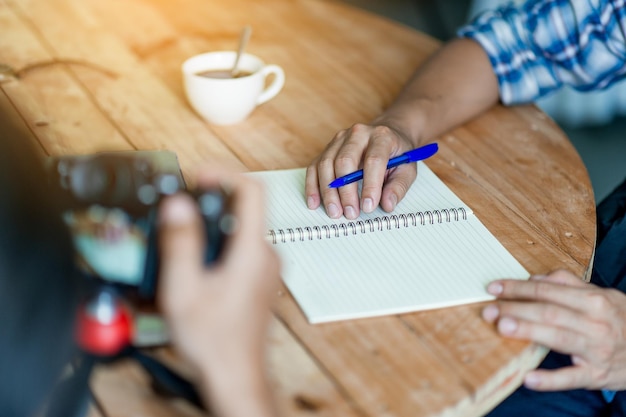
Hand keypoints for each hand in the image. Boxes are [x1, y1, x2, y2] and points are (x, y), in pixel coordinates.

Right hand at [157, 167, 279, 416]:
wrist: (235, 374)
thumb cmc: (215, 340)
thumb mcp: (183, 288)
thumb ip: (180, 242)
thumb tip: (178, 205)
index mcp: (252, 251)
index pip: (251, 191)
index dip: (224, 174)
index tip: (198, 176)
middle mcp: (265, 255)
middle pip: (242, 209)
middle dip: (208, 203)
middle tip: (179, 212)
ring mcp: (265, 268)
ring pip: (240, 230)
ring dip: (210, 227)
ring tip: (181, 244)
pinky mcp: (259, 278)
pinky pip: (240, 248)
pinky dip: (217, 246)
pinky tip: (194, 267)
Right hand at [305, 122, 417, 218]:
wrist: (387, 135)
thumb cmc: (396, 154)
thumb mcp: (407, 169)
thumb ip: (398, 187)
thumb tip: (387, 204)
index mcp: (382, 136)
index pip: (373, 160)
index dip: (370, 186)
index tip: (368, 207)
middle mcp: (358, 133)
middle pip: (345, 161)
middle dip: (346, 191)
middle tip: (350, 213)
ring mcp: (339, 139)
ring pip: (326, 164)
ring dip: (328, 192)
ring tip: (335, 212)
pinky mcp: (327, 148)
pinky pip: (315, 167)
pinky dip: (313, 186)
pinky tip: (314, 203)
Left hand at [482, 269, 625, 390]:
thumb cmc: (621, 321)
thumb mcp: (602, 296)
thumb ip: (569, 284)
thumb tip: (536, 278)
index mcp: (593, 301)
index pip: (547, 291)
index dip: (518, 289)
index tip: (493, 288)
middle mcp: (595, 323)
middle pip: (549, 312)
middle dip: (516, 309)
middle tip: (489, 310)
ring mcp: (596, 350)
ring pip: (558, 337)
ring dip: (529, 331)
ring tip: (503, 328)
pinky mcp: (597, 375)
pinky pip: (571, 378)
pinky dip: (550, 380)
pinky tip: (529, 378)